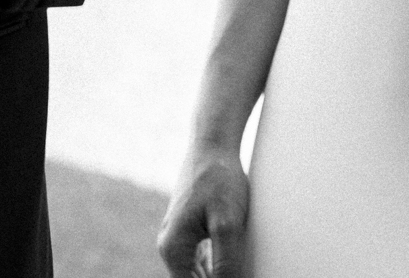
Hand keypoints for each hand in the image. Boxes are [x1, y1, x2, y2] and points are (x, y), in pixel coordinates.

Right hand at [157, 148, 250, 276]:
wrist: (212, 144)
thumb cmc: (219, 179)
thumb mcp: (228, 224)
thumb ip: (225, 262)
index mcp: (173, 250)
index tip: (237, 277)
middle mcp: (169, 247)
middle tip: (240, 271)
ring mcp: (177, 238)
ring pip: (197, 274)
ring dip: (216, 276)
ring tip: (237, 268)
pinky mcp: (188, 231)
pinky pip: (200, 260)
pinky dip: (215, 267)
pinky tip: (232, 264)